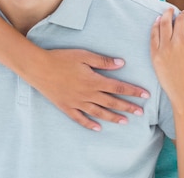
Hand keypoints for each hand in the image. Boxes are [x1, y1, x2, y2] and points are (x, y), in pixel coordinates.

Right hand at [28, 49, 149, 130]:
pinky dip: (89, 124)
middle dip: (127, 107)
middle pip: (111, 102)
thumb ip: (103, 61)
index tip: (145, 95)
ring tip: (125, 122)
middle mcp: (87, 94)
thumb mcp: (84, 55)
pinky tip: (98, 128)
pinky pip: (80, 118)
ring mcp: (77, 102)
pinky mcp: (66, 106)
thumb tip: (121, 63)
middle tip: (140, 112)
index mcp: (93, 81)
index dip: (133, 91)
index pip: (118, 87)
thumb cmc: (61, 58)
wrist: (38, 68)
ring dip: (113, 118)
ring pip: (99, 113)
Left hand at [150, 8, 183, 105]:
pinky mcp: (155, 53)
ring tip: (169, 11)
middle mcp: (179, 41)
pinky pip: (153, 34)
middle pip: (179, 19)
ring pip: (164, 22)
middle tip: (182, 15)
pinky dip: (155, 24)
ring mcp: (165, 47)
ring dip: (167, 14)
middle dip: (182, 14)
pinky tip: (158, 20)